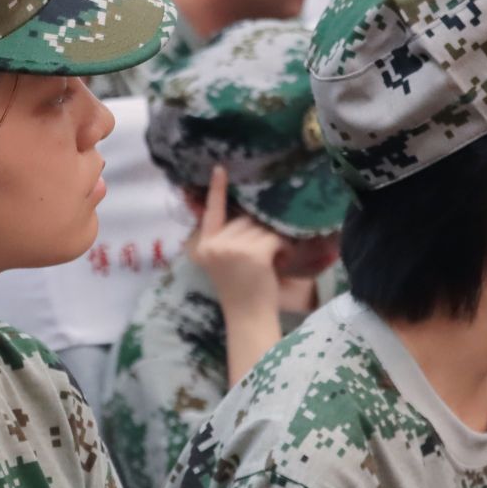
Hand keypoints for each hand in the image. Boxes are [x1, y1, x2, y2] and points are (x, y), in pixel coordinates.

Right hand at [188, 166, 285, 319]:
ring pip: (260, 228)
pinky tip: (282, 259)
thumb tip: (252, 214)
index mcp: (204, 246)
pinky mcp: (252, 253)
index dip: (217, 190)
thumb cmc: (241, 292)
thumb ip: (229, 239)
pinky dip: (282, 246)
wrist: (248, 318)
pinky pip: (274, 237)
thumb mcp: (224, 262)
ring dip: (272, 239)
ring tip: (275, 257)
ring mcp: (232, 248)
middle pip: (243, 220)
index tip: (220, 169)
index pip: (211, 212)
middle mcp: (214, 244)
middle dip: (258, 231)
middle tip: (266, 251)